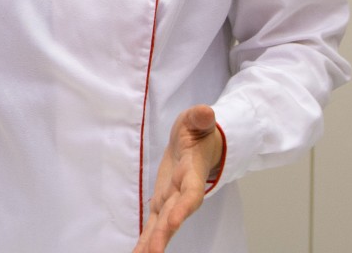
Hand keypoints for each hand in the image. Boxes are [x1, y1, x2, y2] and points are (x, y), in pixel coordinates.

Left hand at [133, 105, 224, 252]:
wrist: (198, 144)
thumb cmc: (198, 132)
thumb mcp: (198, 119)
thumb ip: (201, 118)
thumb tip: (206, 112)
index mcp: (191, 173)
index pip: (189, 194)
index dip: (183, 208)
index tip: (174, 222)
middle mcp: (182, 191)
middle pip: (173, 216)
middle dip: (164, 234)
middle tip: (153, 252)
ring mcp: (171, 199)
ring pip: (161, 225)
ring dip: (152, 243)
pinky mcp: (161, 203)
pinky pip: (153, 224)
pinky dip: (145, 240)